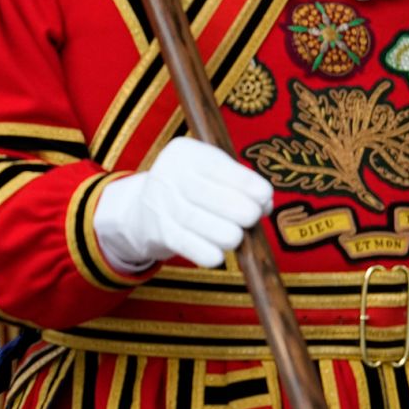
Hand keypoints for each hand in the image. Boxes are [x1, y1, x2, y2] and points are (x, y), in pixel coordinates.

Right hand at [93, 138, 272, 270]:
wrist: (142, 208)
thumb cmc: (191, 188)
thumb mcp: (211, 173)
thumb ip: (239, 183)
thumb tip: (265, 204)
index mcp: (184, 153)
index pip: (218, 167)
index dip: (246, 184)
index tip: (265, 197)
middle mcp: (167, 174)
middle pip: (207, 195)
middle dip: (239, 209)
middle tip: (252, 218)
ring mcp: (159, 203)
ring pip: (196, 221)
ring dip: (227, 233)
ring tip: (237, 237)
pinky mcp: (157, 231)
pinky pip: (184, 244)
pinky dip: (204, 252)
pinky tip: (218, 255)